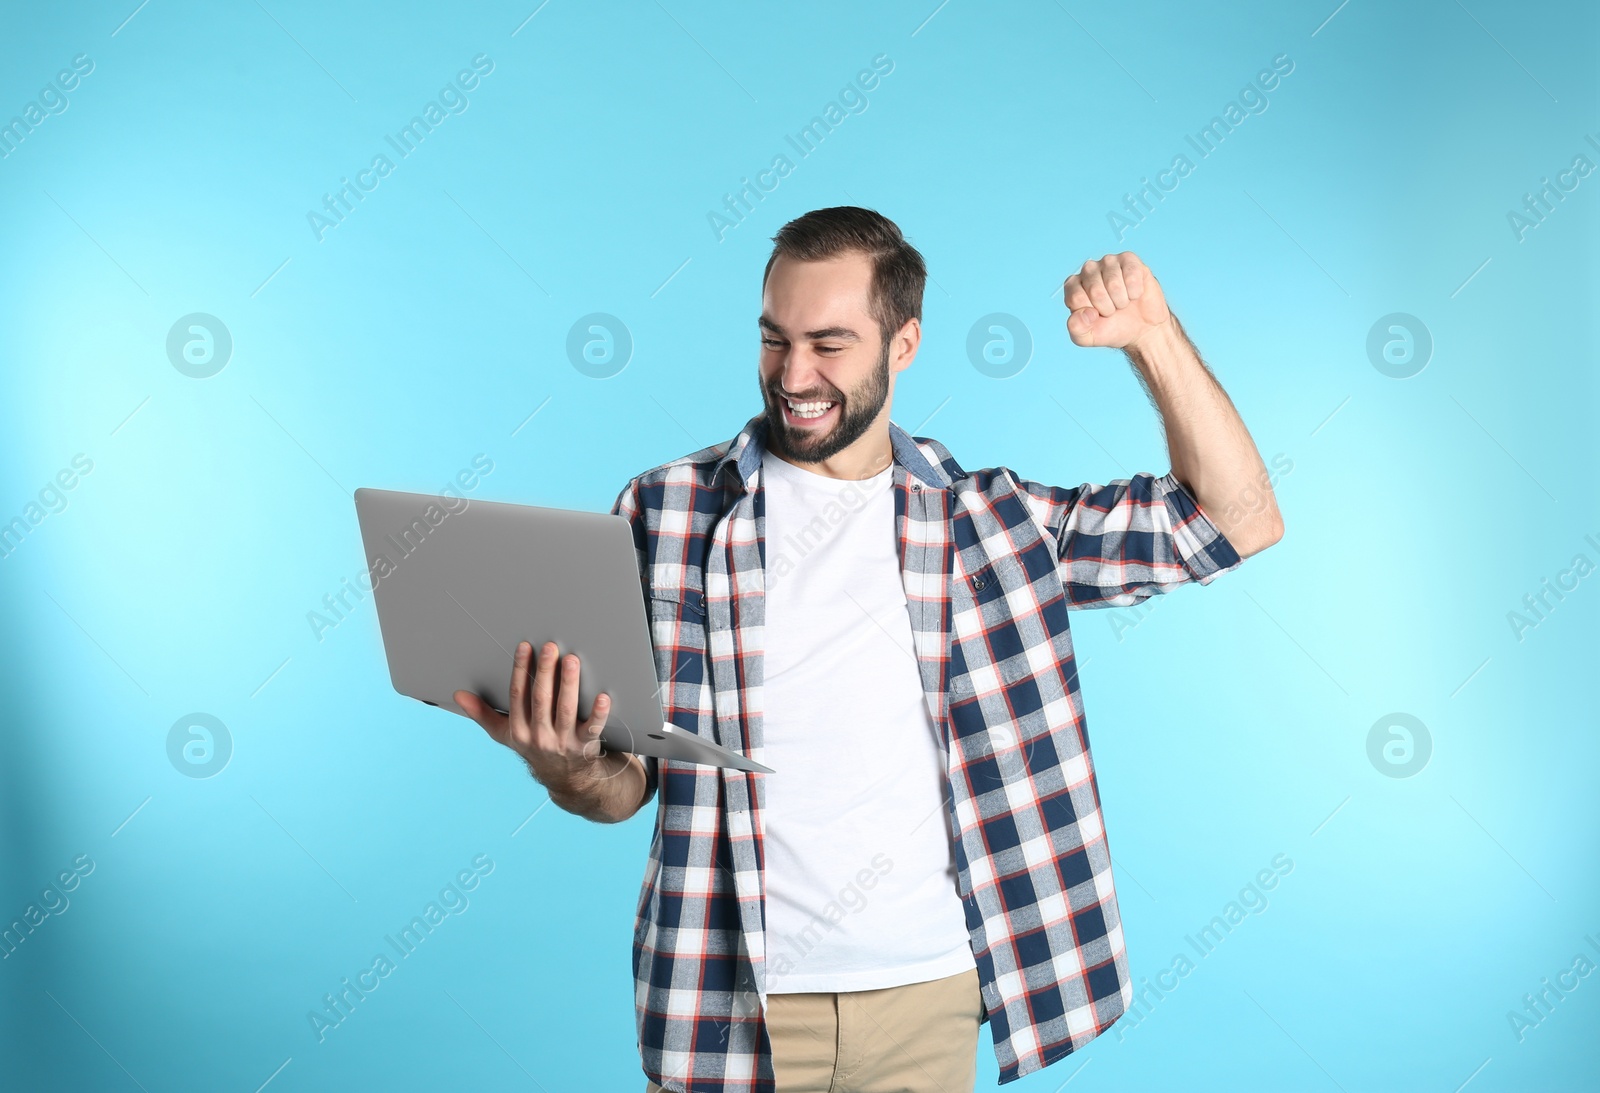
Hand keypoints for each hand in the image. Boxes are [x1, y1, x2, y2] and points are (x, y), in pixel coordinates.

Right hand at [454, 641, 624, 795]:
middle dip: (545, 671)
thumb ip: (483, 714)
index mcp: (519, 730)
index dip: (520, 670)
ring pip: (565, 709)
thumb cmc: (536, 746)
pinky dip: (598, 712)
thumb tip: (458, 695)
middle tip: (551, 647)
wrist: (567, 779)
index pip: (518, 695)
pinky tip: (603, 696)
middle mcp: (539, 737)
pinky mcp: (586, 746)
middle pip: (541, 699)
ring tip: (572, 660)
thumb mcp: (507, 734)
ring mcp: (563, 742)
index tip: (525, 646)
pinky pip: (593, 727)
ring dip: (569, 684)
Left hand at [1062, 251, 1170, 350]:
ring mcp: (1109, 262)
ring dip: (1121, 300)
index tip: (1096, 316)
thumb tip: (1085, 312)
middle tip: (1113, 310)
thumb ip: (1076, 328)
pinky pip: (1131, 275)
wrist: (1141, 329)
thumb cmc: (1111, 329)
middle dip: (1107, 308)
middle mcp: (1088, 269)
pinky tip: (1134, 293)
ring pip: (1113, 283)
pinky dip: (1135, 291)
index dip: (1090, 313)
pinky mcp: (1129, 259)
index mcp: (1073, 286)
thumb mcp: (1087, 337)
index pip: (1076, 298)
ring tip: (1123, 302)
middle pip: (1095, 290)